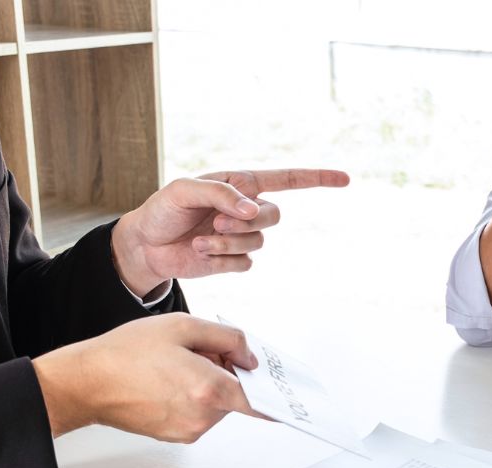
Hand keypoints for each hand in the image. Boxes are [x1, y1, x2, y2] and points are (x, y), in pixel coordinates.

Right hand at [32, 314, 260, 441]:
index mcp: (209, 388)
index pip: (258, 399)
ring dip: (207, 385)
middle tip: (196, 352)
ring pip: (216, 404)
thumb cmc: (125, 353)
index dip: (272, 391)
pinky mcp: (175, 436)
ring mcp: (188, 430)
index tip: (291, 399)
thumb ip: (226, 338)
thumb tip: (248, 355)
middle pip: (234, 395)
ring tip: (172, 366)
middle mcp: (202, 416)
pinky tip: (165, 381)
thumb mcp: (182, 326)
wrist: (87, 383)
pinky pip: (197, 414)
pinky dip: (191, 397)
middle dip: (225, 373)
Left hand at [110, 169, 349, 295]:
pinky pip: (244, 264)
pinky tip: (201, 255)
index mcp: (240, 184)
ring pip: (258, 243)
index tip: (345, 179)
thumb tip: (253, 209)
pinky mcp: (233, 260)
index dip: (317, 179)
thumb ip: (221, 193)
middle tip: (216, 223)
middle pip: (274, 216)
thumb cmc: (163, 210)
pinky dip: (222, 261)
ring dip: (227, 243)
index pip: (287, 179)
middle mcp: (246, 209)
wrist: (146, 245)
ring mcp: (240, 236)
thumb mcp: (185, 190)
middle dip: (246, 223)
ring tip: (200, 241)